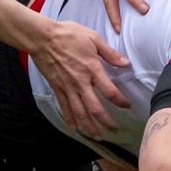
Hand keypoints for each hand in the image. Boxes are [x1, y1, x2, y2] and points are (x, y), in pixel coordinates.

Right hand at [29, 20, 128, 139]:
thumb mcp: (93, 38)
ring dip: (88, 126)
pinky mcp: (57, 88)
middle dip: (105, 121)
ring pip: (79, 112)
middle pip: (94, 108)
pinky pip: (64, 107)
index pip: (109, 91)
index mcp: (92, 69)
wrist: (43, 38)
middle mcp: (80, 82)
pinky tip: (75, 128)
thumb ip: (110, 54)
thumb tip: (125, 63)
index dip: (120, 101)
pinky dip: (70, 119)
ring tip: (96, 135)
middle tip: (114, 130)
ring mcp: (67, 87)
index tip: (127, 106)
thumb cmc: (69, 35)